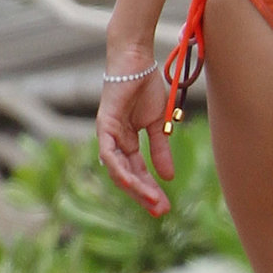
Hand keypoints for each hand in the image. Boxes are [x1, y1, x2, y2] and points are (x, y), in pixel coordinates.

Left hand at [95, 55, 175, 216]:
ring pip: (118, 170)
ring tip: (151, 201)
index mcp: (126, 141)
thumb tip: (168, 177)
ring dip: (134, 187)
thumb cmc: (145, 86)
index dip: (150, 189)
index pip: (138, 172)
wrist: (138, 61)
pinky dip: (119, 169)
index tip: (165, 207)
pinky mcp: (104, 125)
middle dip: (143, 195)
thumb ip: (160, 149)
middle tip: (161, 212)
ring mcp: (108, 134)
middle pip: (127, 176)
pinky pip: (108, 153)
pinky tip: (131, 183)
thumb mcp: (158, 124)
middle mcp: (115, 141)